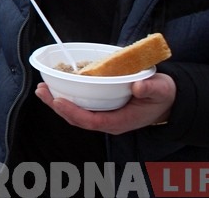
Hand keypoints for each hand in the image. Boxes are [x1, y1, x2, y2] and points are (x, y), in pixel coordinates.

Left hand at [35, 72, 175, 134]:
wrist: (166, 100)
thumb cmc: (162, 95)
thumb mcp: (161, 90)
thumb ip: (151, 89)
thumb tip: (138, 87)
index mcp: (120, 121)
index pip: (92, 121)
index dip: (73, 112)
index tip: (58, 101)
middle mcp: (108, 121)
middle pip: (77, 119)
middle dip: (57, 106)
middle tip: (41, 91)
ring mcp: (103, 116)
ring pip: (75, 113)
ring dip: (57, 102)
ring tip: (42, 89)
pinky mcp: (100, 108)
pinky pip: (79, 106)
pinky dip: (65, 98)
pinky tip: (55, 87)